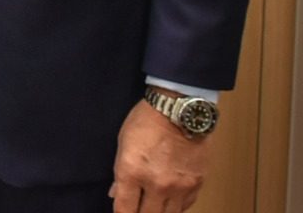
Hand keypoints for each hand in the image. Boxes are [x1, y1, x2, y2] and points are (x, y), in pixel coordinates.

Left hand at [110, 95, 207, 211]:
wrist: (181, 110)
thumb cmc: (146, 122)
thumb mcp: (123, 144)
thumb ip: (120, 173)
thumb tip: (116, 194)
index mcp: (133, 172)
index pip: (124, 209)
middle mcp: (157, 184)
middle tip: (137, 210)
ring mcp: (180, 186)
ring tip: (152, 208)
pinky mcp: (197, 184)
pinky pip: (186, 206)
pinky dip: (176, 207)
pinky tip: (169, 203)